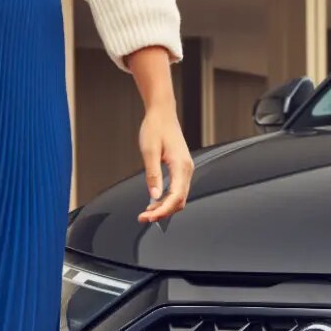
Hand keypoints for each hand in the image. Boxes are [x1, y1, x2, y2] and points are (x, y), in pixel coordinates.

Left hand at [138, 104, 193, 222]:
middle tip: (144, 217)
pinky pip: (177, 190)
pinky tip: (154, 201)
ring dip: (164, 207)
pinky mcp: (181, 168)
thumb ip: (153, 175)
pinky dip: (167, 199)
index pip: (175, 196)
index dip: (162, 210)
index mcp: (181, 165)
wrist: (162, 113)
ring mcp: (186, 169)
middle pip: (179, 200)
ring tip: (147, 212)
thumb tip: (154, 195)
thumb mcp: (149, 152)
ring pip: (179, 197)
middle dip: (163, 212)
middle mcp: (187, 169)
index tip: (148, 217)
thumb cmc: (155, 127)